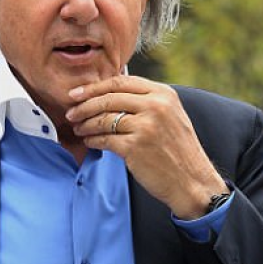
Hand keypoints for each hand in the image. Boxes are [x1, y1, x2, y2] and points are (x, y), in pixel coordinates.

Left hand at [66, 75, 226, 218]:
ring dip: (86, 124)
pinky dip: (92, 140)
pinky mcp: (135, 147)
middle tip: (71, 112)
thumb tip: (108, 93)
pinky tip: (88, 141)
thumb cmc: (177, 150)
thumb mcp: (170, 115)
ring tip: (78, 128)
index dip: (95, 87)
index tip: (78, 93)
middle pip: (108, 98)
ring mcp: (145, 126)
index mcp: (163, 94)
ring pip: (103, 119)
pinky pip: (104, 139)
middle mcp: (155, 106)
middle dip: (84, 105)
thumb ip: (146, 100)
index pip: (121, 82)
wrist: (192, 181)